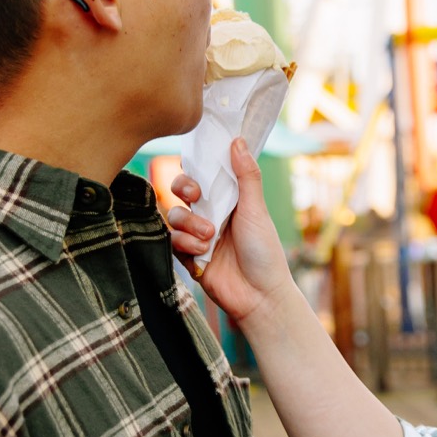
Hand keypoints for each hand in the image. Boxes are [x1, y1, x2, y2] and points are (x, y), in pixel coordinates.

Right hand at [167, 139, 292, 325]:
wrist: (259, 296)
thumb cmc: (265, 253)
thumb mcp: (256, 210)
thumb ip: (246, 176)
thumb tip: (237, 140)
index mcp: (229, 199)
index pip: (205, 173)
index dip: (197, 167)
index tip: (199, 164)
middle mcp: (211, 213)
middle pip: (181, 189)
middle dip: (184, 187)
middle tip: (197, 194)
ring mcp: (198, 234)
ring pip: (174, 214)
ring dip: (189, 222)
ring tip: (209, 236)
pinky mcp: (188, 256)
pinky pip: (172, 240)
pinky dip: (185, 243)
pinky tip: (203, 253)